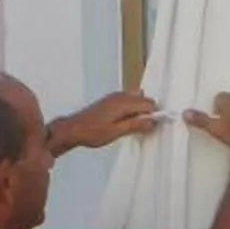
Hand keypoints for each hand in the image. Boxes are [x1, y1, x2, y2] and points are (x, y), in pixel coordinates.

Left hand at [47, 90, 161, 154]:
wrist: (73, 129)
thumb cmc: (92, 132)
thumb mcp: (116, 132)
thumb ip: (136, 125)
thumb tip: (153, 121)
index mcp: (123, 102)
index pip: (149, 103)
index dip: (155, 115)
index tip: (156, 126)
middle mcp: (120, 96)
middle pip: (144, 100)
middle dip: (149, 112)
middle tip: (146, 129)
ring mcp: (114, 97)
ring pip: (136, 100)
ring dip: (140, 111)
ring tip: (136, 127)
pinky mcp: (110, 101)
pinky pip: (128, 101)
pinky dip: (132, 110)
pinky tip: (127, 123)